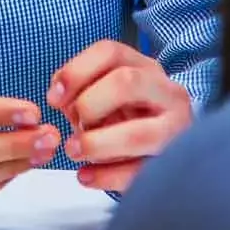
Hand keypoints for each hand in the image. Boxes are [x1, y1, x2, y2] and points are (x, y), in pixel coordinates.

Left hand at [47, 40, 191, 192]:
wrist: (171, 147)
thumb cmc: (130, 117)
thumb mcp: (107, 94)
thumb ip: (80, 90)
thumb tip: (58, 97)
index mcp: (146, 68)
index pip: (110, 53)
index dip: (76, 72)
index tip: (53, 98)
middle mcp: (167, 93)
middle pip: (126, 82)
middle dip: (89, 104)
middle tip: (72, 122)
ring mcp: (176, 131)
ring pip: (138, 134)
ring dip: (97, 144)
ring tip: (74, 151)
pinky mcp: (173, 166)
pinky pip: (138, 173)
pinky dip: (106, 177)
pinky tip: (85, 176)